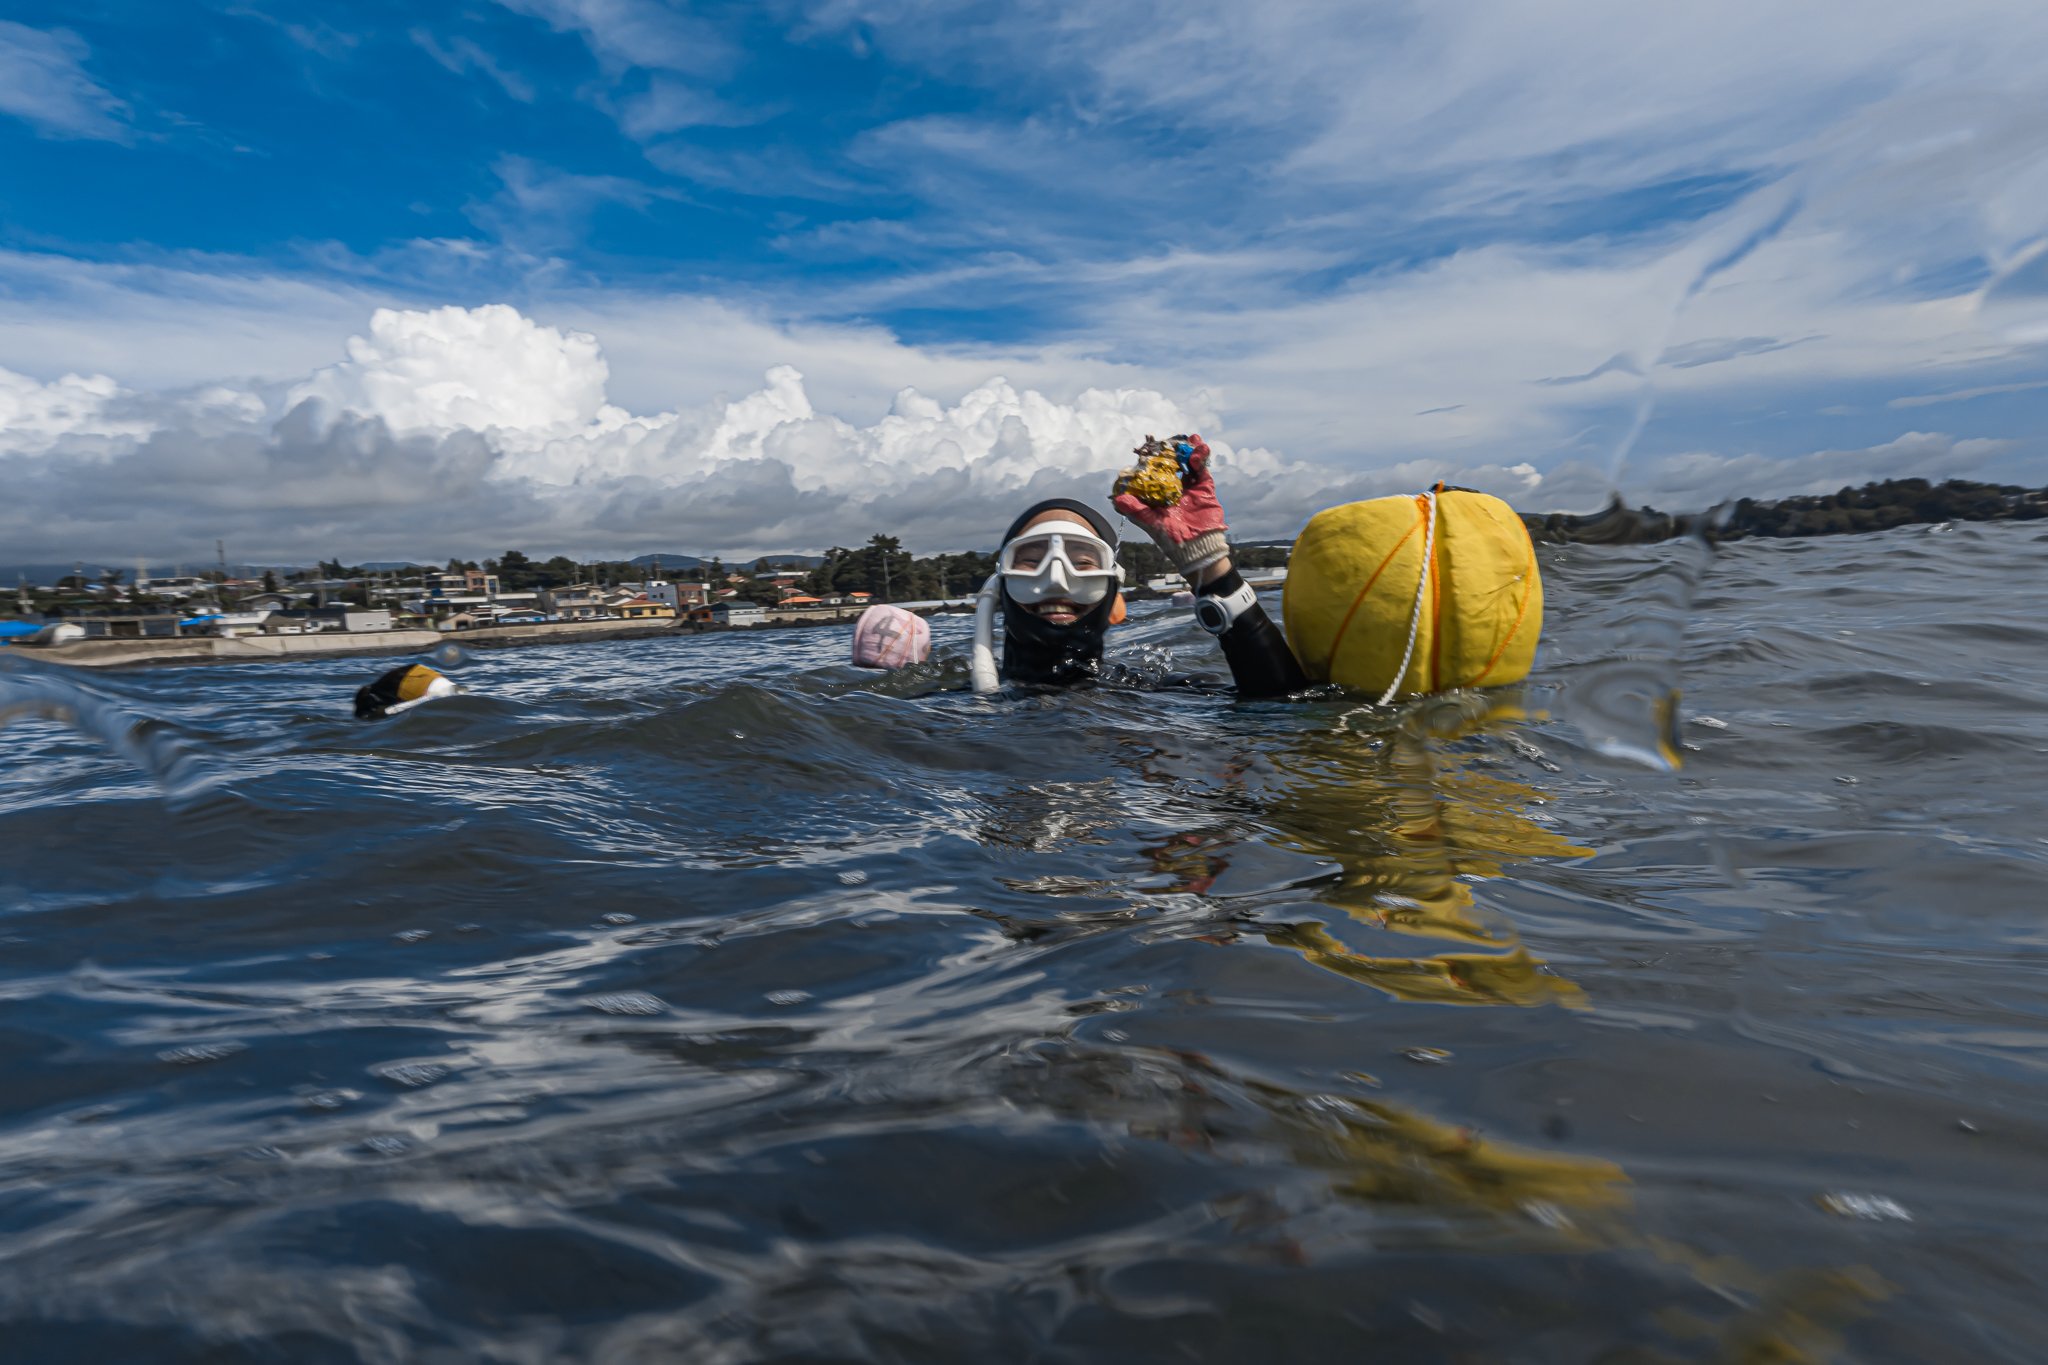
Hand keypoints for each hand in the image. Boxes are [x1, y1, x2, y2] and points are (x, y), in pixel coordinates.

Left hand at [1113, 434, 1229, 579]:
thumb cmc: (1171, 538)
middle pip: (1176, 465)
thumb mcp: (1151, 523)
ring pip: (1191, 464)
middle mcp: (1176, 490)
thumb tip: (1116, 499)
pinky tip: (1199, 450)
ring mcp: (1192, 489)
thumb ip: (1136, 510)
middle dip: (1175, 451)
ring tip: (1192, 440)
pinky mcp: (1206, 490)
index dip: (1156, 460)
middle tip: (1173, 440)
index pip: (1158, 473)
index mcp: (1162, 495)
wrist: (1198, 547)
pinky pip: (1204, 471)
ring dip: (1191, 451)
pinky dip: (1202, 459)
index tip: (1153, 447)